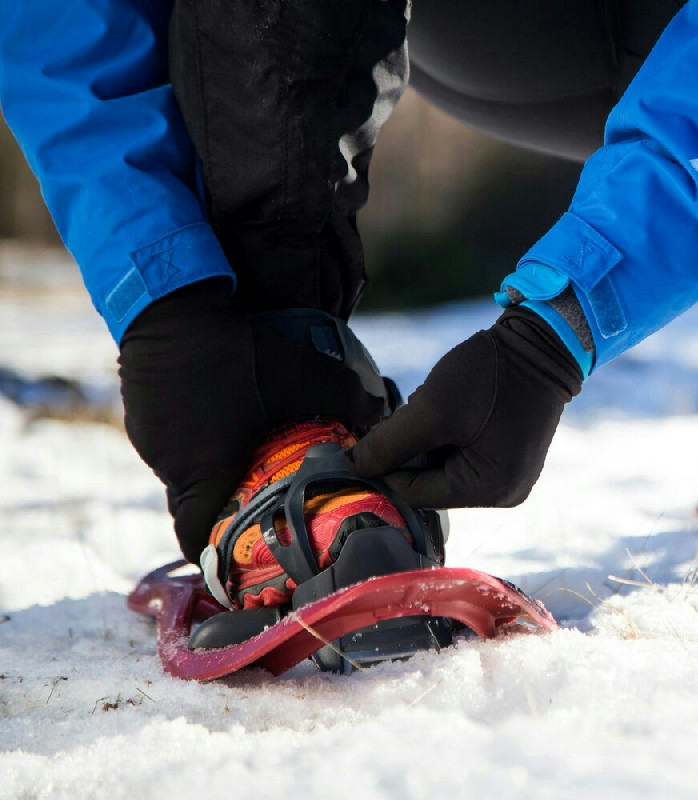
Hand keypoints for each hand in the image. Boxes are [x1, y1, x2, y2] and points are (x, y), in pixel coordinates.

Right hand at [118, 280, 390, 561]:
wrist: (169, 304)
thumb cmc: (236, 353)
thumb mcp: (303, 374)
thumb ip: (349, 398)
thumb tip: (384, 413)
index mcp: (202, 472)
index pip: (194, 537)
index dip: (214, 552)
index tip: (237, 554)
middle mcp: (168, 465)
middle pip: (192, 504)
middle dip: (224, 506)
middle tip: (256, 499)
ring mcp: (148, 439)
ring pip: (181, 470)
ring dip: (209, 466)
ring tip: (243, 451)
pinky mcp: (139, 412)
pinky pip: (169, 439)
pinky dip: (193, 437)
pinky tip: (219, 414)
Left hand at [347, 307, 581, 507]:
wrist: (544, 343)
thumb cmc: (492, 374)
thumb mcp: (433, 408)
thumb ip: (388, 443)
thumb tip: (351, 468)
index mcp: (489, 491)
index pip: (414, 493)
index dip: (386, 466)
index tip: (373, 433)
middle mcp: (504, 494)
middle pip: (430, 484)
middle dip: (413, 450)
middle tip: (420, 409)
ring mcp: (510, 476)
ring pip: (444, 468)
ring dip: (430, 440)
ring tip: (442, 404)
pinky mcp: (511, 457)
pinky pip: (465, 456)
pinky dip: (449, 435)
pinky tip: (456, 408)